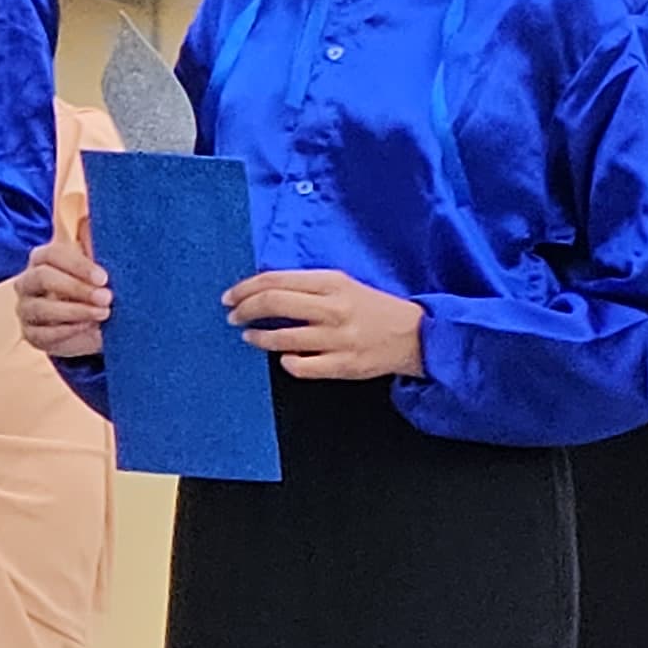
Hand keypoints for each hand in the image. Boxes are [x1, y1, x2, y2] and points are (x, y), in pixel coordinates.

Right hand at [14, 200, 113, 359]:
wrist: (97, 324)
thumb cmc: (97, 287)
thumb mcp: (102, 266)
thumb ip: (96, 244)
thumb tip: (92, 218)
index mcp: (44, 260)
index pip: (50, 254)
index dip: (76, 265)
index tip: (104, 277)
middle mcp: (28, 282)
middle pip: (42, 278)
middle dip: (76, 288)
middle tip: (107, 297)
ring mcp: (26, 309)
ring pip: (41, 308)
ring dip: (75, 311)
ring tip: (104, 313)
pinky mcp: (32, 334)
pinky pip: (42, 334)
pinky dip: (67, 332)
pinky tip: (88, 328)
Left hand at [226, 269, 427, 381]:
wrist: (417, 335)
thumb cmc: (375, 309)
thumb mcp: (345, 286)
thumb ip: (309, 287)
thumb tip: (263, 292)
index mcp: (334, 283)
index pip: (275, 280)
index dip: (245, 289)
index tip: (230, 297)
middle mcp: (334, 308)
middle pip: (272, 303)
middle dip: (244, 310)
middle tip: (233, 316)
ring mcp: (339, 339)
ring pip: (281, 338)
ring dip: (258, 337)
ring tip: (251, 336)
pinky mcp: (344, 364)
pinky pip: (299, 366)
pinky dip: (286, 361)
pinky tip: (286, 357)